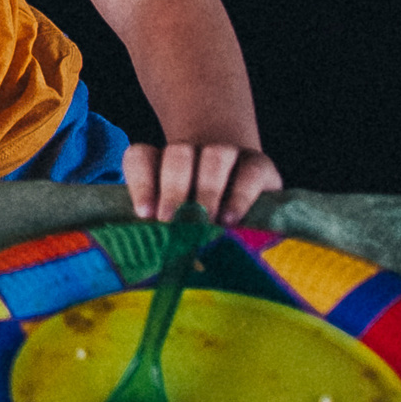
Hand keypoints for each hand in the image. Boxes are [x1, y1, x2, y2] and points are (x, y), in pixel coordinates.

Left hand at [124, 141, 281, 223]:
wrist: (251, 207)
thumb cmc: (201, 221)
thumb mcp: (178, 223)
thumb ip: (162, 230)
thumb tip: (151, 249)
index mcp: (162, 162)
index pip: (141, 157)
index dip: (141, 182)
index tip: (145, 214)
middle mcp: (193, 152)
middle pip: (178, 153)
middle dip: (173, 188)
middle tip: (172, 220)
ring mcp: (228, 154)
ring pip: (214, 154)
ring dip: (208, 189)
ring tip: (206, 221)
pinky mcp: (259, 165)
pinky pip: (250, 171)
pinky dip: (240, 196)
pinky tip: (230, 219)